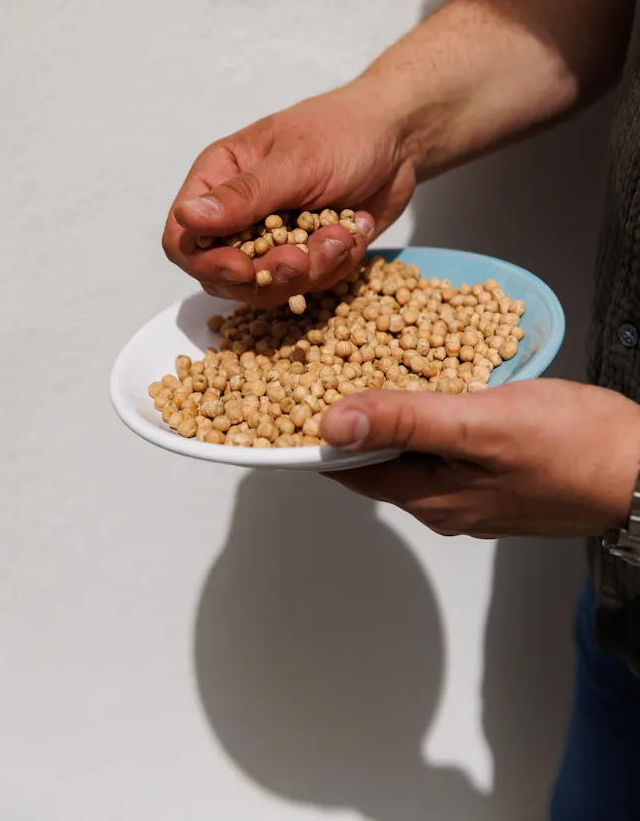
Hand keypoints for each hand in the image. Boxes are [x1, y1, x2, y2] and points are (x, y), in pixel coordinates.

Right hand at [162, 78, 419, 307]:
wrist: (400, 138)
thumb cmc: (344, 131)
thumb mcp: (293, 162)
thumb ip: (243, 196)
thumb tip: (187, 218)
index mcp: (220, 179)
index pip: (183, 239)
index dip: (206, 263)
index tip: (243, 268)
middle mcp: (239, 213)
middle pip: (224, 275)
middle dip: (269, 272)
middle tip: (306, 256)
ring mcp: (273, 237)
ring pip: (270, 285)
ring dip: (310, 270)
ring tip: (340, 236)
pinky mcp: (307, 253)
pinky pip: (310, 283)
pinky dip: (335, 265)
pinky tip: (355, 230)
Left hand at [320, 380, 639, 537]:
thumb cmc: (577, 446)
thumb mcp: (482, 424)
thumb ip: (407, 421)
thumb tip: (331, 424)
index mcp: (432, 498)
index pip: (348, 469)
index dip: (318, 433)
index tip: (294, 394)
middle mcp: (445, 504)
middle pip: (376, 461)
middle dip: (351, 418)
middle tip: (328, 367)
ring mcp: (474, 493)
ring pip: (411, 452)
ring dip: (391, 415)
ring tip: (372, 366)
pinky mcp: (499, 475)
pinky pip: (445, 446)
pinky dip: (428, 416)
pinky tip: (433, 385)